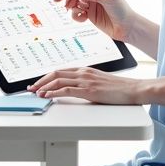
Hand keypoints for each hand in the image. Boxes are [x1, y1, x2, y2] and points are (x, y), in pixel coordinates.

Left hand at [27, 66, 143, 104]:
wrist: (133, 89)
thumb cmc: (118, 88)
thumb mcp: (98, 82)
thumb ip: (86, 83)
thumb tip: (73, 88)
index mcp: (84, 70)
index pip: (60, 71)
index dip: (46, 77)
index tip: (38, 83)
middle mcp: (83, 72)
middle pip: (55, 73)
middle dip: (41, 81)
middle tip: (31, 88)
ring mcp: (85, 80)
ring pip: (58, 80)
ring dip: (44, 86)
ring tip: (35, 92)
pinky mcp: (89, 90)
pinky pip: (66, 89)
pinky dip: (53, 92)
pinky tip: (47, 95)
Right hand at [53, 0, 136, 41]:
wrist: (127, 28)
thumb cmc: (122, 11)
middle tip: (66, 7)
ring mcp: (92, 4)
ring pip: (75, 3)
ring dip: (73, 8)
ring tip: (79, 13)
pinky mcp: (90, 14)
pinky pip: (78, 13)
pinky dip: (76, 16)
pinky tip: (82, 19)